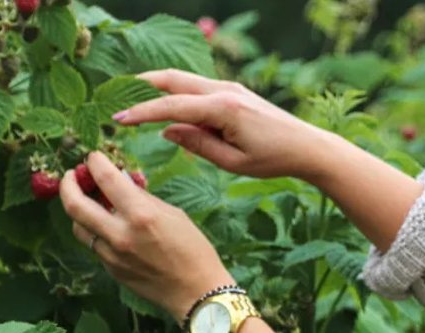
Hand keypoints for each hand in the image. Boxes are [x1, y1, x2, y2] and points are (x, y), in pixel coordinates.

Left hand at [60, 151, 233, 318]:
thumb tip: (123, 182)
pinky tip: (108, 227)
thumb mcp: (175, 215)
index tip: (94, 157)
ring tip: (88, 203)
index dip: (96, 162)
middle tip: (71, 176)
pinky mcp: (111, 269)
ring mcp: (112, 255)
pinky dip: (96, 231)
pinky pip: (95, 245)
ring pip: (79, 227)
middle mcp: (121, 234)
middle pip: (75, 205)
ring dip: (79, 211)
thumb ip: (144, 198)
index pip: (107, 179)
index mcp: (141, 215)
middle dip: (68, 185)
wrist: (197, 293)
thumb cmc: (195, 251)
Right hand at [114, 70, 328, 181]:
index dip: (142, 112)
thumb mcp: (233, 162)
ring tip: (134, 98)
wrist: (308, 147)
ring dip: (159, 87)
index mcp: (223, 109)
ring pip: (184, 80)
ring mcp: (230, 87)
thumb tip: (167, 130)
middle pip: (173, 80)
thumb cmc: (273, 159)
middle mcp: (224, 90)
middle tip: (117, 96)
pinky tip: (167, 106)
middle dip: (143, 86)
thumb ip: (198, 144)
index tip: (118, 118)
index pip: (172, 107)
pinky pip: (198, 88)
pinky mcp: (234, 91)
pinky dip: (178, 93)